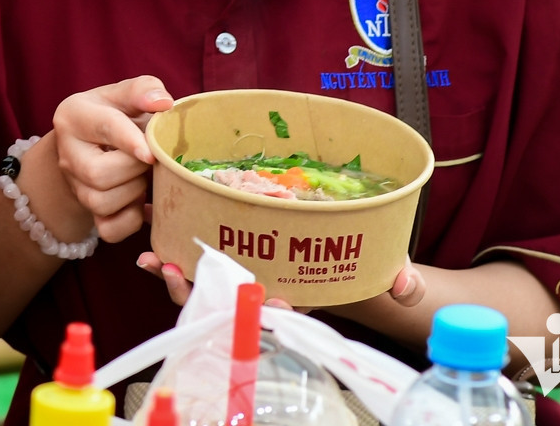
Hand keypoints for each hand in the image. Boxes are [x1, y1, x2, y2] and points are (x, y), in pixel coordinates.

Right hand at [52, 75, 173, 240]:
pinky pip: (110, 230)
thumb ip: (143, 90)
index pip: (103, 128)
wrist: (95, 145)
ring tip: (142, 174)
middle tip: (150, 157)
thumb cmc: (116, 115)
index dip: (130, 141)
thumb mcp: (124, 95)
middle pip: (99, 174)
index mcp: (73, 116)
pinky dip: (132, 220)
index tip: (151, 153)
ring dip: (134, 191)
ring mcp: (75, 187)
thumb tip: (163, 103)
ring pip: (103, 203)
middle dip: (134, 168)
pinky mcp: (88, 213)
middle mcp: (67, 154)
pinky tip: (141, 201)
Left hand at [137, 252, 424, 309]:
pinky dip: (171, 258)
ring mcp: (239, 278)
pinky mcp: (225, 257)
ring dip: (175, 277)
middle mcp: (260, 292)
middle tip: (176, 273)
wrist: (338, 262)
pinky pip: (192, 264)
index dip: (262, 310)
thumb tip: (406, 281)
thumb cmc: (354, 268)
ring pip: (201, 288)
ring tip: (156, 261)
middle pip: (225, 303)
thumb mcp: (377, 271)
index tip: (263, 302)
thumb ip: (394, 276)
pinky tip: (152, 247)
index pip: (273, 311)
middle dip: (200, 293)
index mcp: (292, 298)